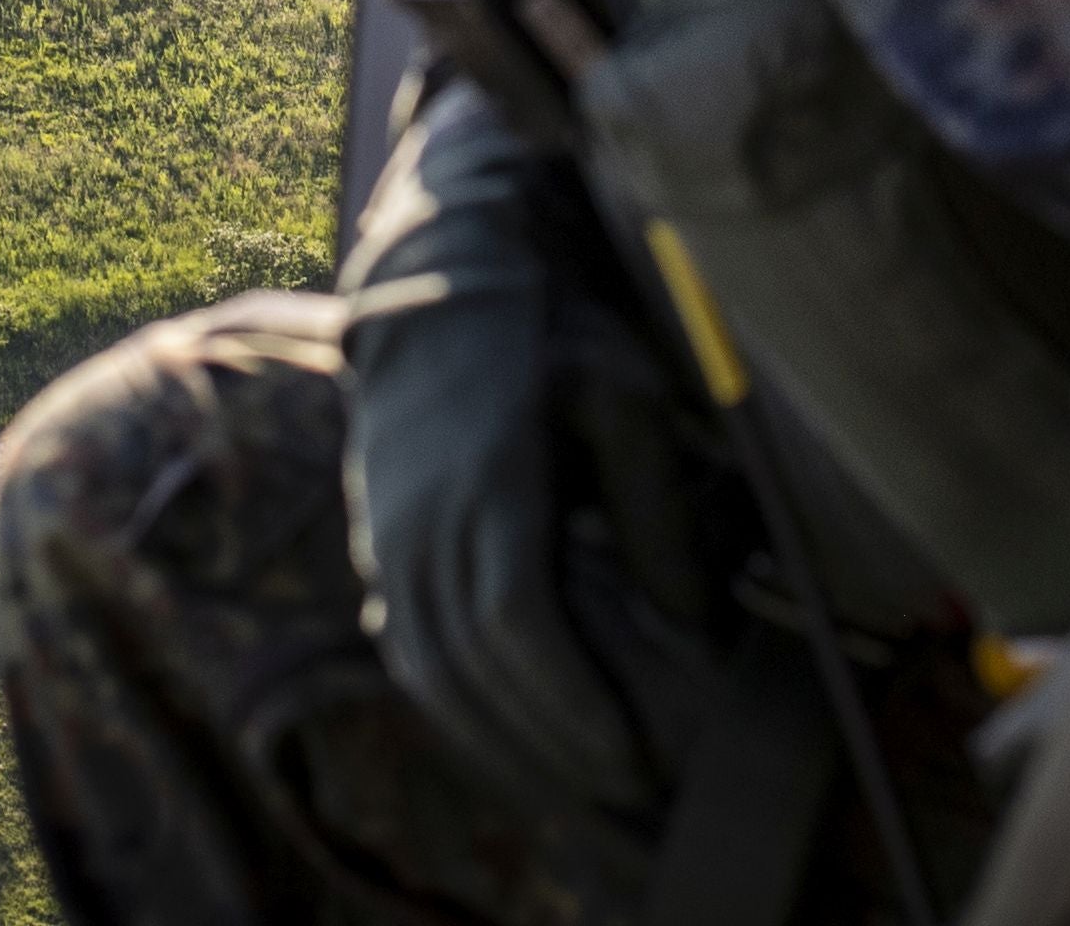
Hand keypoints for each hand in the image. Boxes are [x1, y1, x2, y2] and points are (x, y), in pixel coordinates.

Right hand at [335, 86, 669, 816]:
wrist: (434, 281)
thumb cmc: (545, 331)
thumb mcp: (624, 396)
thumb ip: (658, 510)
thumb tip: (692, 619)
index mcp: (485, 486)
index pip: (516, 627)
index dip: (570, 705)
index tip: (629, 754)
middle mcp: (421, 522)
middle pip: (470, 669)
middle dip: (546, 744)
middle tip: (622, 788)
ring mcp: (387, 534)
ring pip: (427, 670)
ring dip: (496, 739)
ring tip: (570, 781)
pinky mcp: (377, 540)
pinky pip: (404, 647)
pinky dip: (453, 705)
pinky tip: (503, 733)